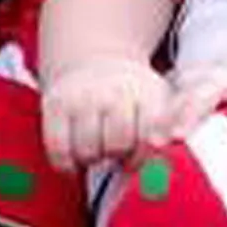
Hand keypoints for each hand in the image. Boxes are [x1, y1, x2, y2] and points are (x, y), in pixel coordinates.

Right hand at [41, 57, 173, 171]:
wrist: (96, 62)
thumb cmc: (135, 97)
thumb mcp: (161, 103)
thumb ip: (171, 129)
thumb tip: (172, 146)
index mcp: (148, 92)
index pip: (150, 135)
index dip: (144, 155)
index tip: (137, 156)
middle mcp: (115, 90)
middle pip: (117, 145)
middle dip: (118, 156)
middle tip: (117, 151)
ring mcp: (83, 96)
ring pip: (87, 151)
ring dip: (93, 160)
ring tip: (98, 149)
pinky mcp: (54, 105)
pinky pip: (59, 152)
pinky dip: (68, 164)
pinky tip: (76, 157)